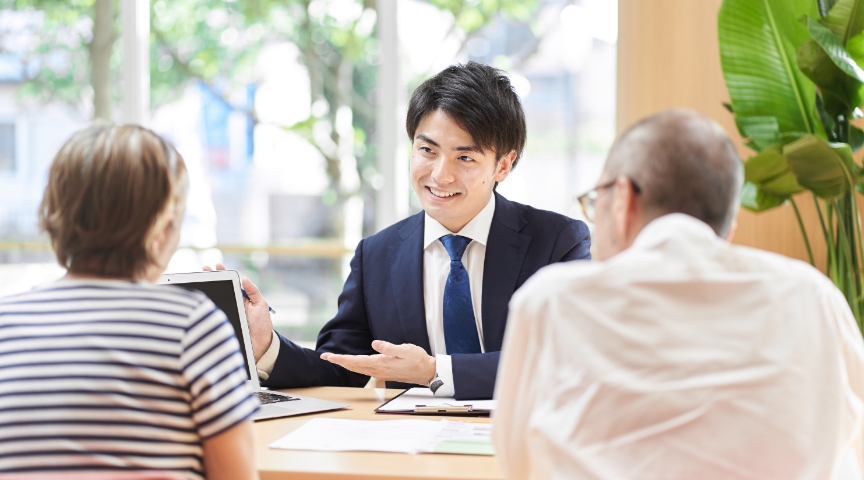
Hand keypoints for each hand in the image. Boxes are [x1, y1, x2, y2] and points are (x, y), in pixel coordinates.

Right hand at [203, 263, 272, 362]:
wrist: (260, 346)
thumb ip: (254, 292)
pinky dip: (204, 308)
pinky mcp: (221, 324)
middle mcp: (231, 304)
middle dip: (209, 278)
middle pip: (218, 289)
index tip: (215, 266)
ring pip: (213, 301)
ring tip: (199, 281)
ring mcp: (225, 313)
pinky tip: (199, 300)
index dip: (222, 274)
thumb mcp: (261, 305)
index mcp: (240, 298)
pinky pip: (212, 315)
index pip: (230, 283)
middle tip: (203, 269)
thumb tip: (245, 278)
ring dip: (205, 291)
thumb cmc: (262, 325)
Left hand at [320, 341, 436, 384]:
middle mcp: (378, 370)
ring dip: (345, 364)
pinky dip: (354, 366)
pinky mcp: (383, 373)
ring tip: (334, 359)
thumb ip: (389, 347)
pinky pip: (364, 371)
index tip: (329, 356)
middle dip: (338, 361)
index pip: (356, 360)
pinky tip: (352, 364)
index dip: (341, 358)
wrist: (426, 372)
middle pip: (353, 366)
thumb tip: (375, 344)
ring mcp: (380, 373)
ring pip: (358, 369)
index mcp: (380, 363)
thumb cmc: (417, 359)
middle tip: (325, 357)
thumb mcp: (405, 349)